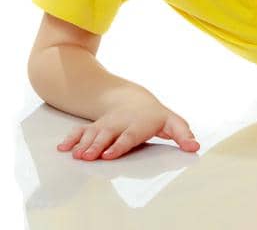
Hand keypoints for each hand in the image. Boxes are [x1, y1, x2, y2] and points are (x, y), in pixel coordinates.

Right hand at [56, 91, 199, 160]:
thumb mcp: (172, 122)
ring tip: (75, 155)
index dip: (119, 145)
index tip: (110, 154)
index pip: (128, 136)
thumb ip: (182, 134)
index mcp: (137, 125)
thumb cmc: (154, 116)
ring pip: (91, 134)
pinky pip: (80, 131)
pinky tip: (62, 148)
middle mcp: (118, 125)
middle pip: (106, 136)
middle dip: (96, 146)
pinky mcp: (94, 128)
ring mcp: (105, 126)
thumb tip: (194, 146)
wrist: (133, 99)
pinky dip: (70, 138)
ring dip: (82, 144)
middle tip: (88, 157)